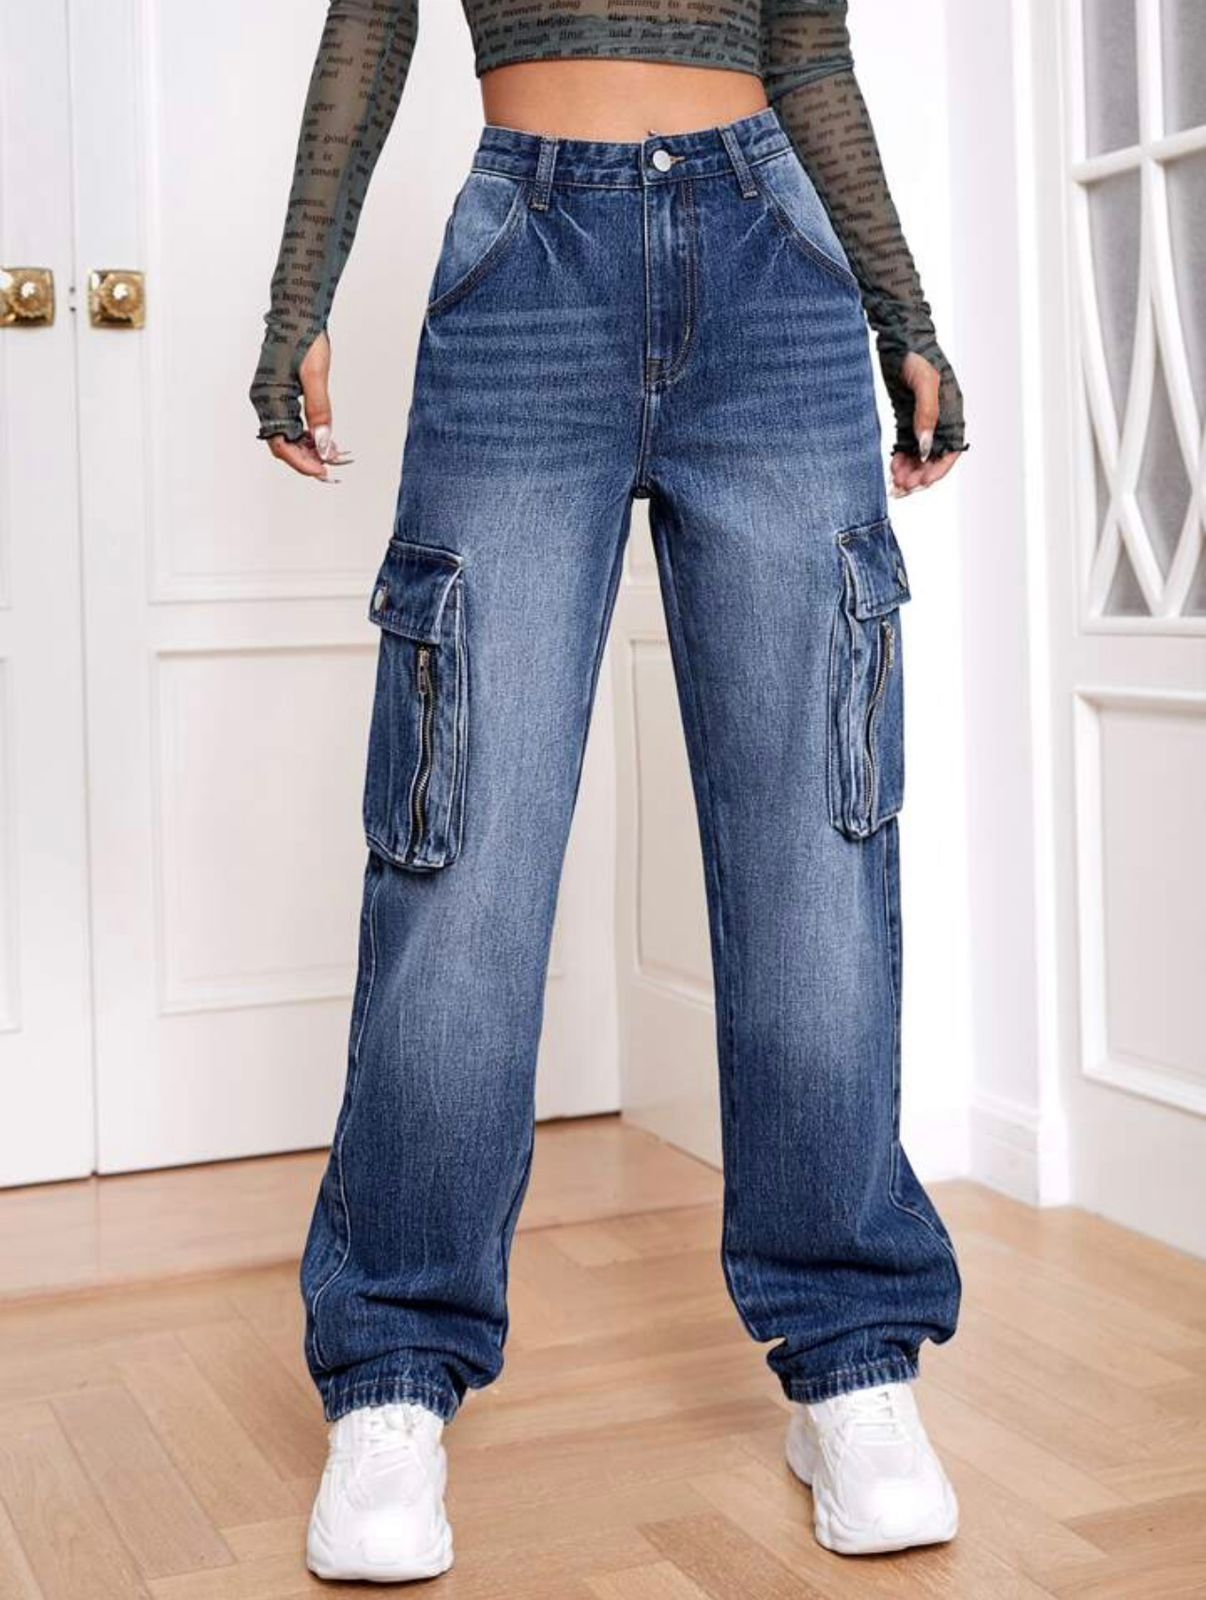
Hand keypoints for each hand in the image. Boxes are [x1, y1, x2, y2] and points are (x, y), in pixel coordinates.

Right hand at [265, 332, 352, 480]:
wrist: (297, 310)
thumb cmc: (304, 337)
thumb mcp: (316, 375)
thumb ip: (320, 411)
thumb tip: (324, 443)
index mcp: (268, 397)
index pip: (281, 444)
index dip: (302, 462)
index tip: (323, 472)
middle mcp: (264, 400)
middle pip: (284, 443)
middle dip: (308, 458)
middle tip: (334, 467)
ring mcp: (269, 397)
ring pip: (288, 435)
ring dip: (310, 447)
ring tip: (335, 454)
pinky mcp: (278, 392)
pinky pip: (290, 422)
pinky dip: (308, 433)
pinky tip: (326, 438)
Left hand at [889, 351, 961, 497]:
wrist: (896, 336)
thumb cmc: (915, 354)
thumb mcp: (924, 383)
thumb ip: (926, 414)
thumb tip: (925, 446)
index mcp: (952, 410)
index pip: (951, 448)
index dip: (938, 469)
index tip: (921, 484)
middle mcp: (940, 417)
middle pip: (934, 456)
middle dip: (920, 475)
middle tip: (901, 488)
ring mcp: (923, 418)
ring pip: (919, 454)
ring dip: (909, 470)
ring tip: (894, 483)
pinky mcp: (907, 416)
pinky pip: (906, 444)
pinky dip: (900, 458)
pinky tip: (891, 467)